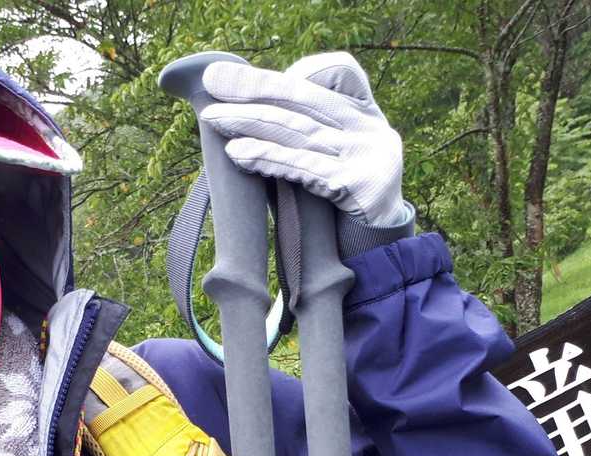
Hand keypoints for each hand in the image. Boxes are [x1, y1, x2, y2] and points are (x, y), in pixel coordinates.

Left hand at [202, 52, 408, 227]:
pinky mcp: (358, 186)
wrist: (377, 248)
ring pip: (299, 130)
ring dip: (250, 122)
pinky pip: (304, 167)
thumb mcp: (330, 158)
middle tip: (213, 79)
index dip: (299, 72)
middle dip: (255, 87)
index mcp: (365, 115)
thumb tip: (248, 110)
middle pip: (306, 97)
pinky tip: (237, 153)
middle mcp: (371, 129)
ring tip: (214, 118)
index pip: (340, 71)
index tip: (259, 80)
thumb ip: (303, 131)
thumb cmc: (340, 203)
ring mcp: (367, 155)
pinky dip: (268, 158)